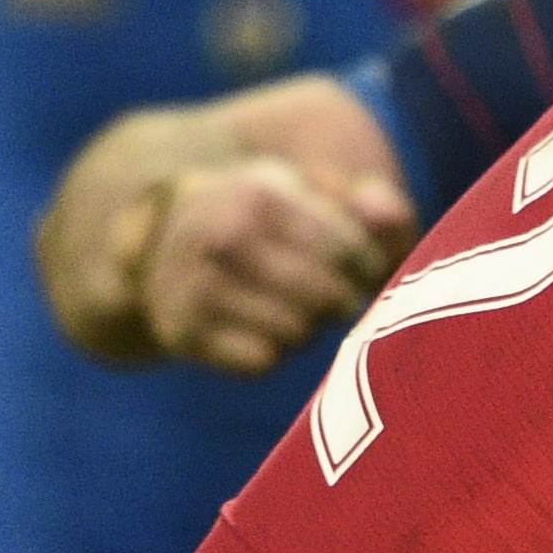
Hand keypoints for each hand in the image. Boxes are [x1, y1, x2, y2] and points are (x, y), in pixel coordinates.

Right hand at [138, 155, 415, 373]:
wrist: (164, 238)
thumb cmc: (266, 219)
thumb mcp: (313, 193)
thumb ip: (366, 204)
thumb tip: (388, 214)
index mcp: (260, 194)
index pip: (348, 250)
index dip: (370, 267)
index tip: (366, 267)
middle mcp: (220, 237)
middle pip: (326, 297)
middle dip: (343, 301)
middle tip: (338, 296)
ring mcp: (195, 286)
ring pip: (297, 333)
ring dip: (308, 326)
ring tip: (295, 306)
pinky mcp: (184, 332)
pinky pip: (262, 360)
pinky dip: (273, 350)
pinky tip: (263, 326)